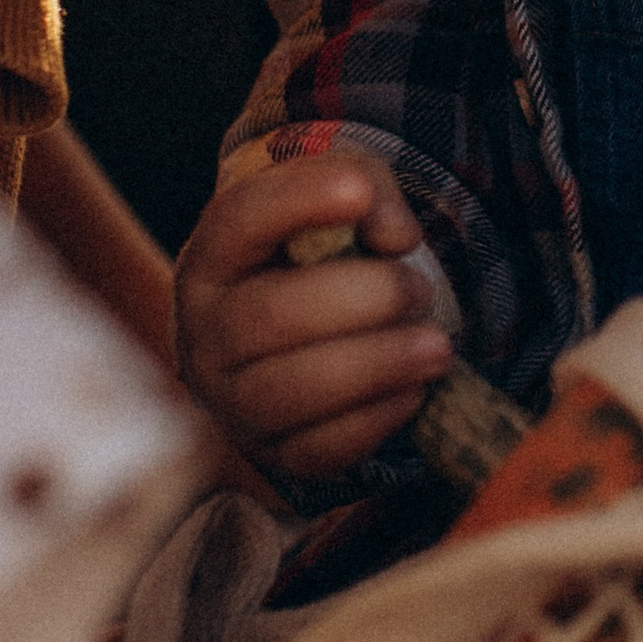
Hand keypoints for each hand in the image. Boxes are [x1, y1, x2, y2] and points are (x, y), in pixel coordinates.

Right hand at [174, 154, 451, 485]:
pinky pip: (318, 449)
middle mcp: (206, 332)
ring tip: (436, 346)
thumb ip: (368, 189)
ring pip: (290, 392)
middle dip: (364, 298)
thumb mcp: (340, 200)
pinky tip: (412, 390)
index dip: (296, 201)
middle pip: (269, 316)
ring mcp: (232, 401)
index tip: (357, 191)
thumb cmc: (320, 260)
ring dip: (377, 365)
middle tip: (419, 289)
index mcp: (214, 258)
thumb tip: (395, 237)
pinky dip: (375, 420)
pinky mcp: (272, 452)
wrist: (304, 340)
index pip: (239, 221)